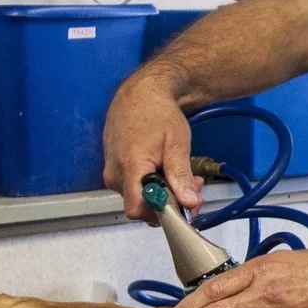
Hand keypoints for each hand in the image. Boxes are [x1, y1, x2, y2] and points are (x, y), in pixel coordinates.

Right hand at [103, 74, 204, 219]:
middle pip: (142, 206)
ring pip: (141, 198)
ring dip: (166, 194)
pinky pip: (136, 188)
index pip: (138, 209)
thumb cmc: (157, 113)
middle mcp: (115, 175)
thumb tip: (188, 202)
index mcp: (130, 167)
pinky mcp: (116, 170)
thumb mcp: (176, 143)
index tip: (184, 207)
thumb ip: (180, 175)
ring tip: (186, 177)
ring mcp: (113, 173)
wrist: (140, 93)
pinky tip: (169, 172)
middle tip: (193, 189)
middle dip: (171, 203)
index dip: (162, 214)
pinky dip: (156, 186)